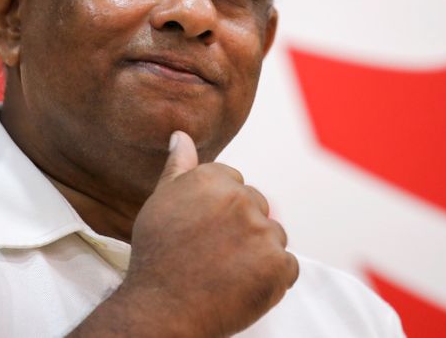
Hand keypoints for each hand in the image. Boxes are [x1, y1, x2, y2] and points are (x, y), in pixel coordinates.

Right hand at [125, 130, 298, 336]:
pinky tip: (242, 287)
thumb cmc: (157, 256)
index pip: (235, 182)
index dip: (220, 210)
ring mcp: (262, 232)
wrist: (161, 309)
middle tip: (214, 254)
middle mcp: (240, 199)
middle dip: (243, 229)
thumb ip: (178, 166)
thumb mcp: (161, 202)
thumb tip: (181, 135)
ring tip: (225, 273)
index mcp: (213, 179)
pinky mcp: (278, 265)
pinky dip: (272, 280)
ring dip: (258, 254)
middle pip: (258, 207)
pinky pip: (287, 267)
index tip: (204, 230)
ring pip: (273, 236)